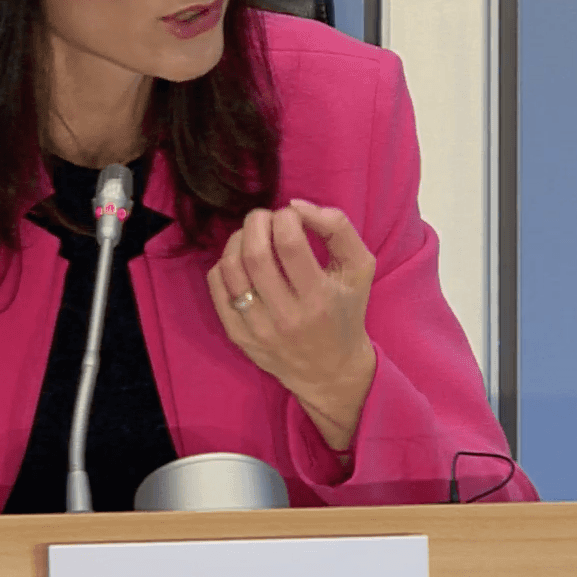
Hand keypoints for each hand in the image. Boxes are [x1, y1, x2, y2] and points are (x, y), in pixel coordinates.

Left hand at [206, 199, 377, 451]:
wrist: (331, 370)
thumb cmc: (346, 310)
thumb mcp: (359, 268)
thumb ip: (337, 228)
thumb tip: (295, 205)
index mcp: (320, 298)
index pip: (290, 244)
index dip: (285, 217)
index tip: (291, 216)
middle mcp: (286, 317)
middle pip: (256, 254)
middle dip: (256, 222)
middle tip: (265, 218)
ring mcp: (258, 330)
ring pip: (231, 269)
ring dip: (237, 239)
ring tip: (251, 236)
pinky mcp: (238, 336)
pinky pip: (217, 288)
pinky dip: (224, 264)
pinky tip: (241, 262)